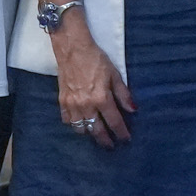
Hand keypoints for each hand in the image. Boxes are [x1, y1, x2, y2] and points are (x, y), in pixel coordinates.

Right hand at [54, 23, 135, 143]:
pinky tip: (80, 123)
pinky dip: (74, 124)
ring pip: (81, 128)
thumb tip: (133, 109)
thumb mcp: (115, 74)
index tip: (126, 139)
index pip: (114, 121)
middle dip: (105, 140)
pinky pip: (67, 120)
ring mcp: (73, 104)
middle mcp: (86, 105)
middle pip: (97, 130)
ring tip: (96, 134)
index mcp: (102, 98)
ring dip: (90, 133)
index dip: (121, 133)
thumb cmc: (96, 59)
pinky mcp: (62, 101)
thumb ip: (123, 94)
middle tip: (111, 146)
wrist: (73, 49)